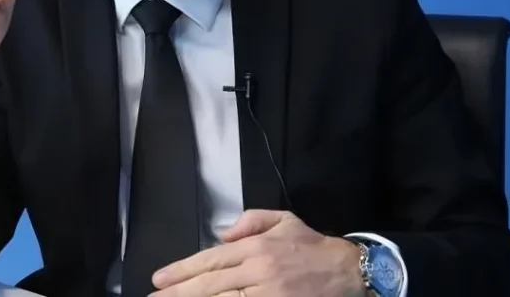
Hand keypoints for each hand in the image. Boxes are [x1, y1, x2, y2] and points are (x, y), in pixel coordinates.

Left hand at [150, 210, 364, 296]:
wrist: (349, 271)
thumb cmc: (313, 246)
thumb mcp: (283, 220)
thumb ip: (250, 221)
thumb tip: (222, 236)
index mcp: (255, 247)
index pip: (210, 259)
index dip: (182, 270)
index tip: (160, 278)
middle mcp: (257, 270)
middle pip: (210, 284)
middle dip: (179, 292)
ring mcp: (267, 294)